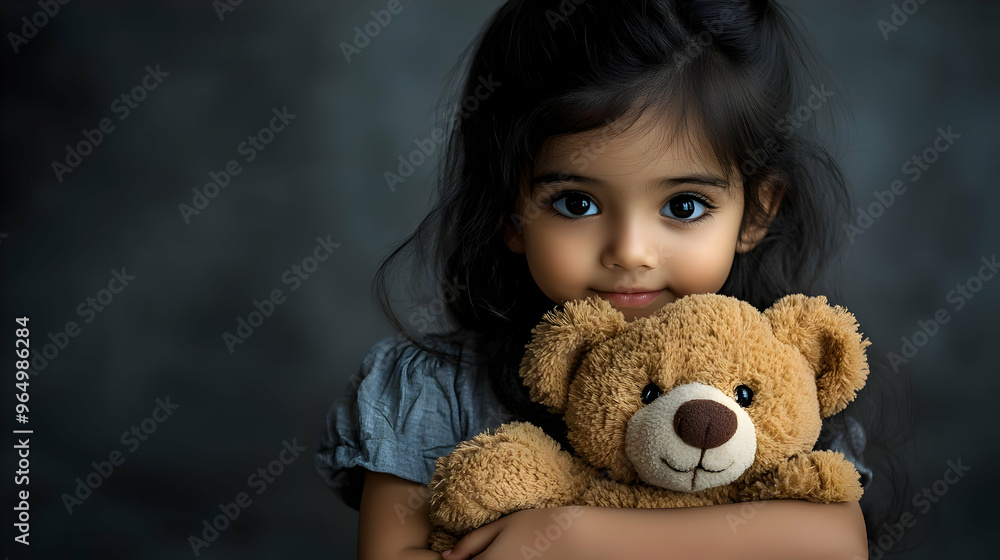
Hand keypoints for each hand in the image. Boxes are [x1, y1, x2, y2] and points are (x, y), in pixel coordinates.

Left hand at [440, 506, 593, 559]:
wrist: (573, 538)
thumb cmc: (536, 526)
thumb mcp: (500, 526)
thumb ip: (471, 542)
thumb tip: (446, 557)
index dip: (459, 557)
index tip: (465, 550)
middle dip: (477, 558)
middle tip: (496, 545)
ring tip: (507, 549)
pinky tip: (517, 554)